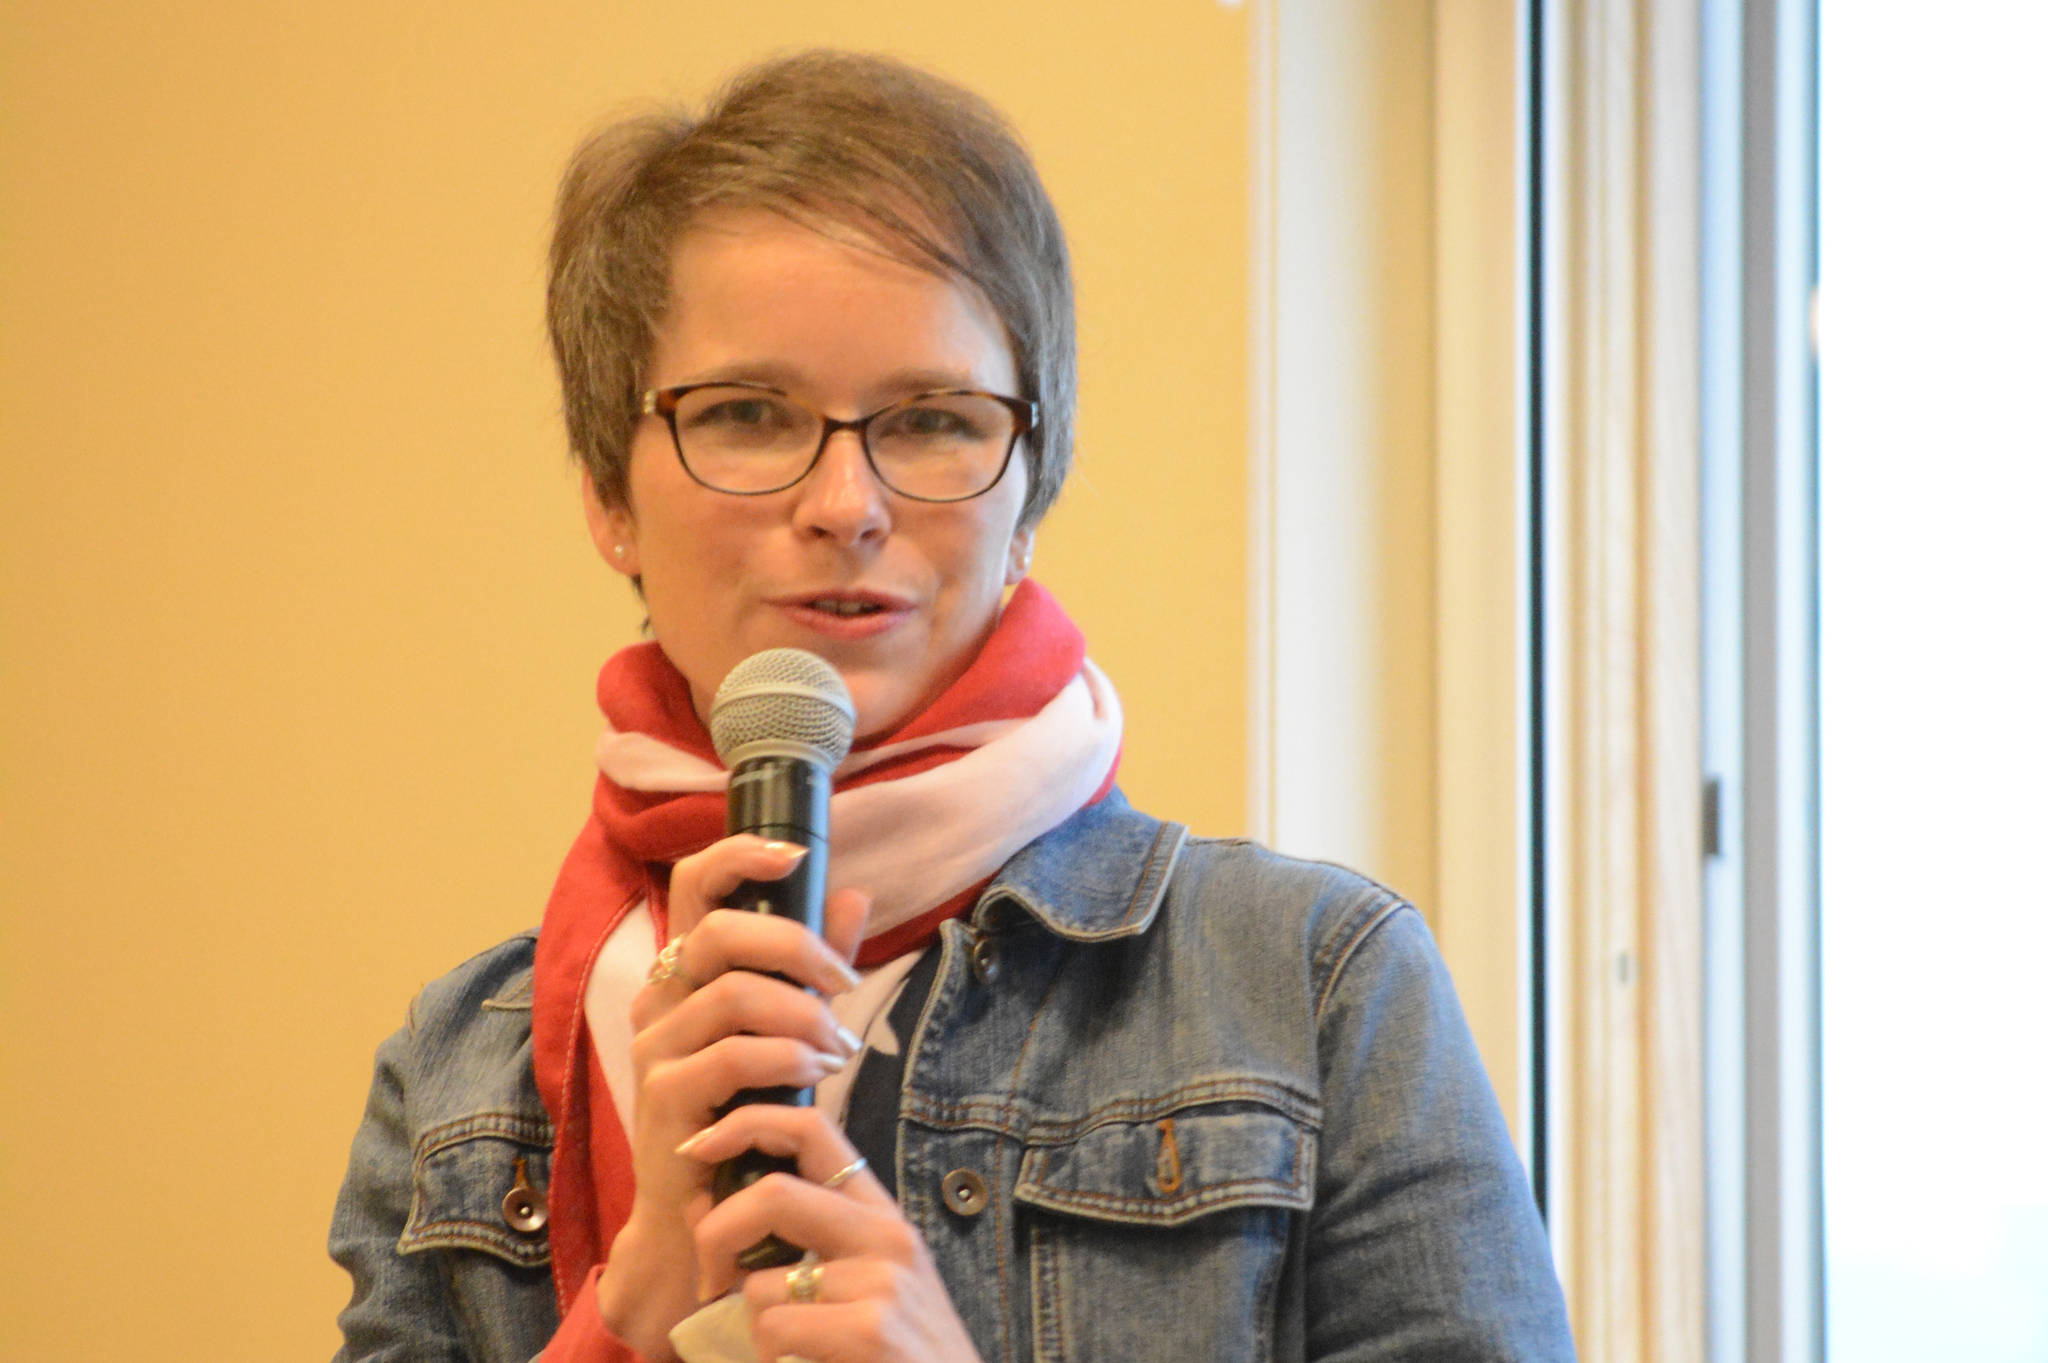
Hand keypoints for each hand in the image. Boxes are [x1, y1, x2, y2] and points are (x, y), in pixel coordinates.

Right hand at [598, 834, 869, 1359]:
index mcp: (686, 972)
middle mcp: (659, 999)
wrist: (703, 1217)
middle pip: (716, 931)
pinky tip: (817, 1071)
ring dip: (802, 1013)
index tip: (790, 852)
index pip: (691, 886)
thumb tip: (854, 894)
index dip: (735, 856)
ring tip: (837, 1046)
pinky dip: (786, 1056)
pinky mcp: (663, 1098)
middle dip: (795, 944)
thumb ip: (814, 964)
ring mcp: (654, 1048)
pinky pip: (730, 1056)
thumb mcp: (789, 1028)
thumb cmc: (747, 1114)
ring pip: (732, 993)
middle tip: (843, 980)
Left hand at [686, 1105, 985, 1362]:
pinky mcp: (871, 1330)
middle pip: (773, 1193)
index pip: (814, 1129)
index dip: (747, 1123)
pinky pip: (773, 1329)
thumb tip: (702, 1209)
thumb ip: (797, 1245)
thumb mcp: (860, 1286)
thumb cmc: (894, 1356)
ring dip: (752, 1326)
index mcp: (882, 1216)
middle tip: (710, 1282)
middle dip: (716, 1234)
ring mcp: (883, 1282)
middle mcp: (888, 1237)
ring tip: (789, 1349)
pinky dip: (766, 1357)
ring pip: (761, 1283)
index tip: (699, 1147)